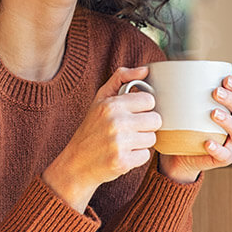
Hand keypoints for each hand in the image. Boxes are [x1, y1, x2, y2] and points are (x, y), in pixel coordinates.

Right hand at [42, 66, 160, 212]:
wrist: (76, 162)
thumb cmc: (91, 128)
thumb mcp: (100, 99)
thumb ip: (121, 79)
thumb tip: (145, 69)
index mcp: (111, 104)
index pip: (149, 100)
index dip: (142, 108)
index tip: (132, 113)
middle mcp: (115, 122)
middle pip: (155, 120)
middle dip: (145, 126)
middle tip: (129, 129)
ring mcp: (119, 143)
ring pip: (152, 138)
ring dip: (141, 142)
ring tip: (124, 142)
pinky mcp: (123, 161)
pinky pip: (146, 156)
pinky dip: (136, 156)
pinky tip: (122, 154)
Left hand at [159, 68, 231, 183]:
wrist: (177, 154)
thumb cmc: (181, 123)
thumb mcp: (180, 104)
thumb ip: (177, 88)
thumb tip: (155, 70)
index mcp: (230, 108)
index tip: (226, 78)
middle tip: (216, 92)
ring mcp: (231, 142)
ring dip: (228, 121)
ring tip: (213, 113)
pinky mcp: (223, 157)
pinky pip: (225, 155)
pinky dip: (218, 149)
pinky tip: (208, 143)